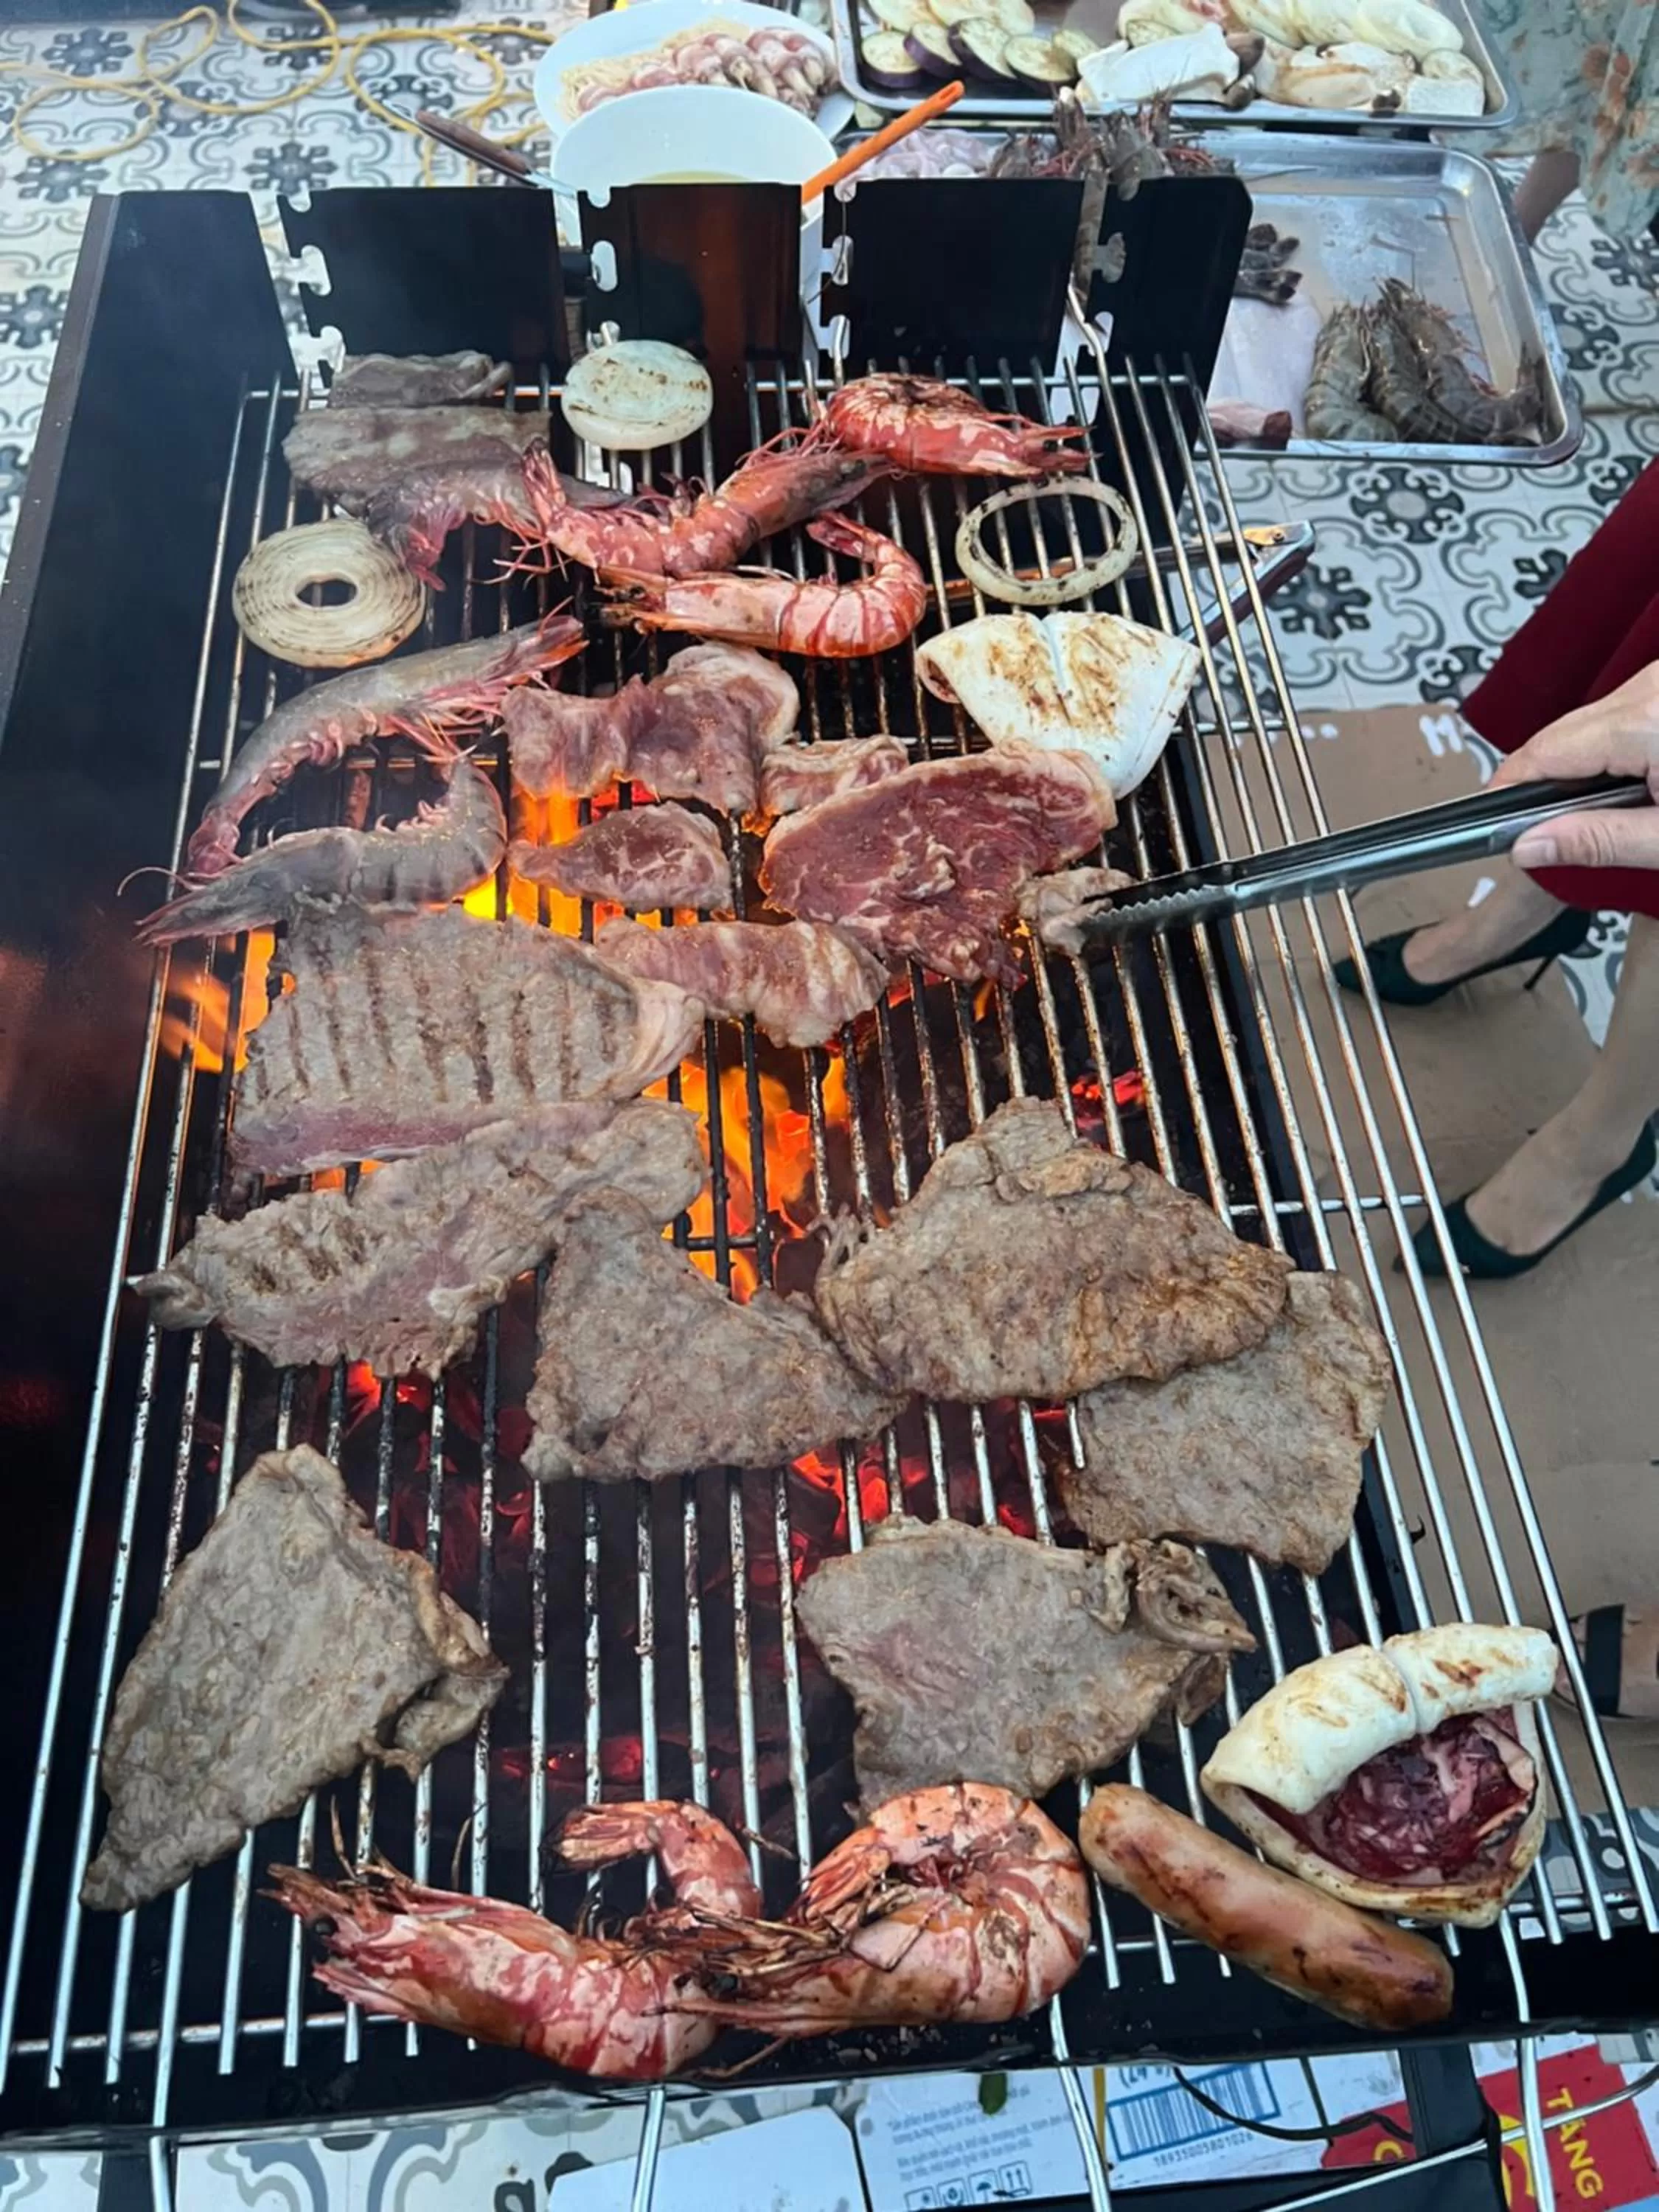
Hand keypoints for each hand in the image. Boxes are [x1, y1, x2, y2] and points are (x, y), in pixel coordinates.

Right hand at [1489, 661, 1658, 871]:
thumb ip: (1599, 841)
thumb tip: (1528, 846)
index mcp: (1646, 721)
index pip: (1544, 751)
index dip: (1509, 791)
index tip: (1493, 826)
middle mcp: (1650, 686)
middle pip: (1560, 735)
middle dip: (1551, 786)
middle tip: (1554, 835)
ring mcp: (1658, 678)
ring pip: (1587, 724)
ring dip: (1586, 767)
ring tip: (1620, 809)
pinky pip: (1618, 714)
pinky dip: (1614, 748)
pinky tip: (1640, 779)